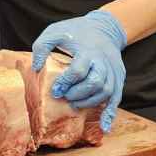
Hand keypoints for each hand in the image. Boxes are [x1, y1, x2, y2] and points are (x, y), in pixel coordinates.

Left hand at [31, 10, 127, 132]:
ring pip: (107, 92)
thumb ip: (42, 46)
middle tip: (65, 96)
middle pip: (96, 83)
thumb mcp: (55, 31)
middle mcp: (103, 61)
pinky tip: (104, 127)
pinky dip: (110, 113)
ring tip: (75, 104)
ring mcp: (113, 70)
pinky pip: (117, 98)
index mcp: (88, 50)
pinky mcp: (118, 78)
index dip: (66, 82)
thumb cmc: (76, 31)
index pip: (79, 70)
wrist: (105, 28)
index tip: (55, 90)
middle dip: (78, 94)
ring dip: (90, 102)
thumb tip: (36, 68)